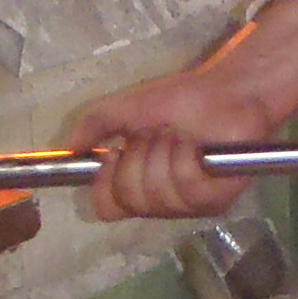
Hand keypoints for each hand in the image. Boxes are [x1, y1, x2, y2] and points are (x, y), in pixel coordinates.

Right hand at [66, 68, 280, 220]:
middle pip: (129, 200)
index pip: (107, 207)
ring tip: (181, 136)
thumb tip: (69, 148)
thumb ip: (96, 125)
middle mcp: (159, 200)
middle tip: (156, 135)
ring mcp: (187, 205)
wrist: (228, 91)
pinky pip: (186, 188)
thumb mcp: (129, 107)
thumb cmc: (182, 100)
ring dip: (164, 153)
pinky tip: (197, 146)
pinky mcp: (214, 201)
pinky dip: (186, 158)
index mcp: (137, 182)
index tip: (112, 155)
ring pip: (156, 194)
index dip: (104, 184)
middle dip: (138, 158)